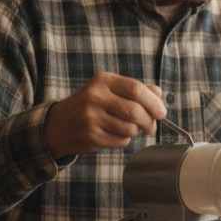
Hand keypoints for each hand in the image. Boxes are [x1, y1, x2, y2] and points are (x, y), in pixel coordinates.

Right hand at [44, 72, 166, 158]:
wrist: (59, 124)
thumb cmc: (91, 106)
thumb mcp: (109, 90)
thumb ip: (135, 90)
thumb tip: (159, 94)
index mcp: (103, 80)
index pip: (136, 89)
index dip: (154, 102)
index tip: (161, 112)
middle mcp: (95, 96)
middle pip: (136, 111)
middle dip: (150, 122)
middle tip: (151, 127)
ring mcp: (91, 117)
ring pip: (130, 128)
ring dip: (136, 132)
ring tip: (129, 129)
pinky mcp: (90, 136)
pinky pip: (121, 141)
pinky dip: (124, 140)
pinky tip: (115, 134)